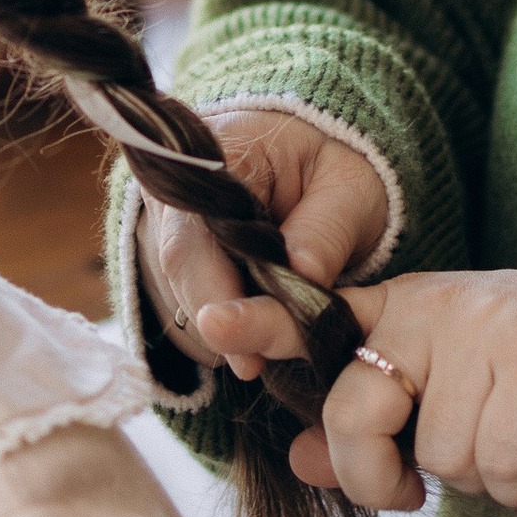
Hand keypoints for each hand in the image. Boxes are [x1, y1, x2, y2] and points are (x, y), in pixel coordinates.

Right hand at [139, 110, 389, 376]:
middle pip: (179, 262)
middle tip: (254, 366)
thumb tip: (301, 276)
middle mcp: (176, 183)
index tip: (246, 343)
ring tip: (263, 354)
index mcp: (215, 150)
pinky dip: (221, 318)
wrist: (312, 156)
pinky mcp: (175, 246)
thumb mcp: (350, 187)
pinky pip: (186, 291)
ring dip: (219, 324)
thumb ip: (326, 229)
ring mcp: (167, 216)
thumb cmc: (332, 165)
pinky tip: (253, 334)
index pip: (198, 227)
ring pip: (177, 284)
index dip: (216, 289)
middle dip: (219, 319)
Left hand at [220, 265, 516, 514]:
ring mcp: (490, 333)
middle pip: (359, 411)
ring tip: (513, 442)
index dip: (261, 322)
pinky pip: (497, 464)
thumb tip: (303, 464)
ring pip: (440, 455)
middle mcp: (441, 309)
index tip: (212, 318)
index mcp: (408, 308)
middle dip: (375, 474)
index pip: (319, 315)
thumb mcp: (449, 388)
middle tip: (408, 493)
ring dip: (478, 475)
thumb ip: (375, 423)